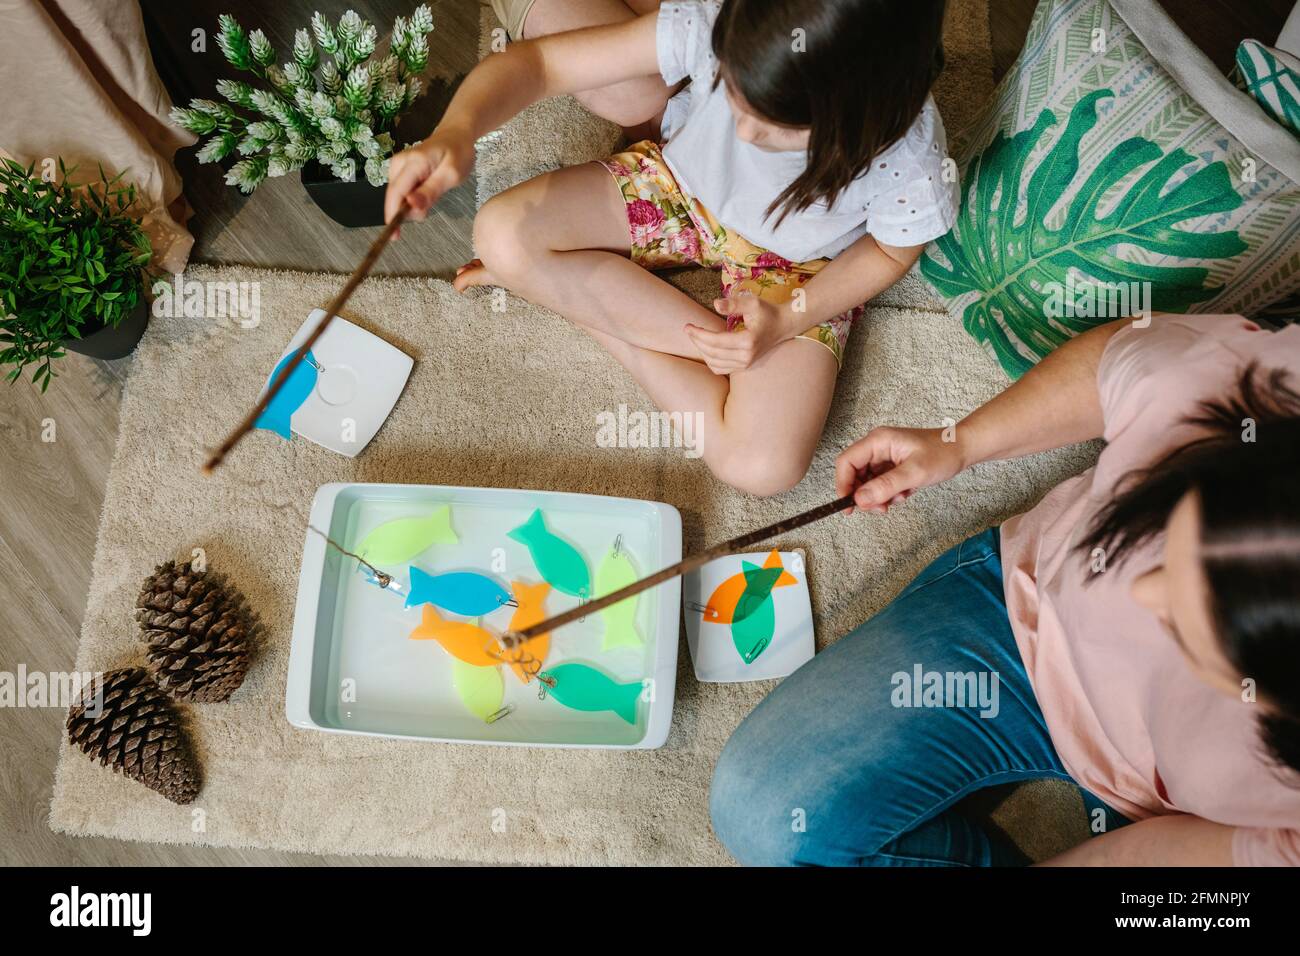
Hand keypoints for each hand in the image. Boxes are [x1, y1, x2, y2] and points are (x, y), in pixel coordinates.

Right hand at [384, 128, 475, 236]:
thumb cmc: (457, 152)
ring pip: (398, 197)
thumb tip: (411, 206)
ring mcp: (397, 167)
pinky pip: (402, 192)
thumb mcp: (451, 174)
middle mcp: (399, 163)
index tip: (394, 236)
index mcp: (412, 163)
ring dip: (412, 205)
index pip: (396, 193)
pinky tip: (426, 193)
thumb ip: (431, 191)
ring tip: (433, 195)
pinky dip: (413, 199)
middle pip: (394, 197)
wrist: (455, 135)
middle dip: (407, 211)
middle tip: (429, 209)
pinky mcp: (399, 171)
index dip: (393, 216)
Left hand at [684, 292, 792, 374]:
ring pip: (714, 364)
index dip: (698, 334)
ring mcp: (745, 364)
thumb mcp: (752, 302)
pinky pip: (721, 369)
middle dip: (697, 341)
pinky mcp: (744, 367)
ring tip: (696, 337)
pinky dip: (710, 360)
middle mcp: (746, 357)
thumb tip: (714, 304)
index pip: (715, 341)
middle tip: (688, 329)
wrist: (783, 326)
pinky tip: (706, 348)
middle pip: (712, 353)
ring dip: (702, 351)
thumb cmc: (767, 312)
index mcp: (747, 341)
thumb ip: (733, 303)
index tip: (688, 326)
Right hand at [835, 426, 967, 513]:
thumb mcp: (914, 473)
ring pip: (867, 482)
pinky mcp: (892, 465)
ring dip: (879, 496)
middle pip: (854, 474)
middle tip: (880, 508)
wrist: (963, 449)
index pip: (846, 462)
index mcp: (878, 441)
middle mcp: (877, 447)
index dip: (843, 485)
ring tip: (899, 498)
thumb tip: (859, 500)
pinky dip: (889, 493)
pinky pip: (880, 483)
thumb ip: (885, 486)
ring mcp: (884, 456)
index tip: (849, 506)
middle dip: (864, 495)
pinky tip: (905, 493)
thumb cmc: (943, 453)